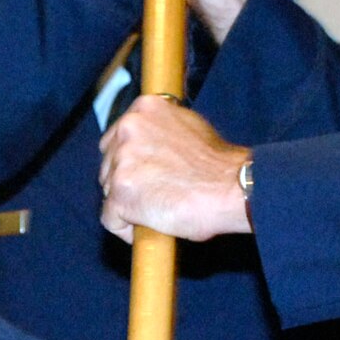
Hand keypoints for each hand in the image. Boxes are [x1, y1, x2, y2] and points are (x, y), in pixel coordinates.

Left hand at [99, 96, 252, 242]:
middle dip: (127, 182)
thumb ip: (161, 129)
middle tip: (156, 195)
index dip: (130, 162)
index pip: (116, 138)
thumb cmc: (218, 165)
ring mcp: (121, 162)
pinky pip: (111, 219)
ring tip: (159, 210)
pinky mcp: (121, 194)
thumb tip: (151, 140)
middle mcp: (128, 129)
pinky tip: (152, 226)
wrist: (231, 188)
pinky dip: (128, 230)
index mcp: (143, 109)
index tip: (146, 174)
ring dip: (128, 205)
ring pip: (109, 191)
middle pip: (108, 164)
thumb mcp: (188, 127)